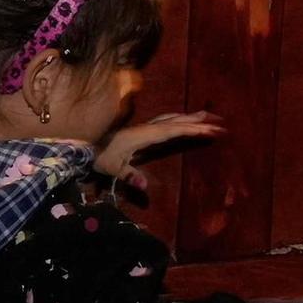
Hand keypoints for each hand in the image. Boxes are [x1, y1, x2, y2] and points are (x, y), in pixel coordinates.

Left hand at [94, 111, 223, 185]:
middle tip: (220, 122)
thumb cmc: (98, 157)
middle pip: (176, 121)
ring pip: (171, 118)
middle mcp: (146, 127)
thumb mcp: (112, 169)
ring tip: (207, 117)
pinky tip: (182, 122)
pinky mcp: (142, 130)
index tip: (211, 130)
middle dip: (198, 121)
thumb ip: (129, 175)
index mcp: (143, 135)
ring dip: (189, 117)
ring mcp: (144, 127)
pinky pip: (166, 121)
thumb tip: (145, 185)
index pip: (173, 130)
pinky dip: (179, 119)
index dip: (192, 129)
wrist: (83, 146)